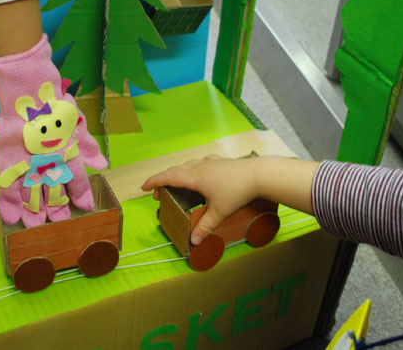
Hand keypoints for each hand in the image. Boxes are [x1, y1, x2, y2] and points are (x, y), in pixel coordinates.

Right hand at [142, 155, 318, 244]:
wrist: (258, 174)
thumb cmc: (237, 192)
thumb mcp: (220, 212)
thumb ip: (205, 226)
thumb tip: (193, 241)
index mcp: (194, 178)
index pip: (167, 178)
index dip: (153, 182)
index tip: (143, 187)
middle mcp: (198, 167)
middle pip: (174, 170)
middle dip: (163, 181)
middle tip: (158, 193)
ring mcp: (209, 162)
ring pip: (186, 165)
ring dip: (176, 173)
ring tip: (175, 183)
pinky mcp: (219, 160)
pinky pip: (199, 162)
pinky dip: (192, 168)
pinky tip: (199, 171)